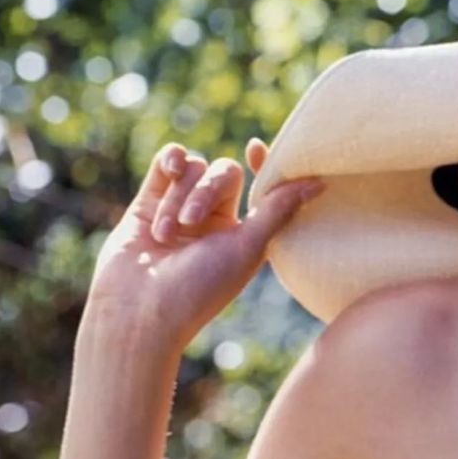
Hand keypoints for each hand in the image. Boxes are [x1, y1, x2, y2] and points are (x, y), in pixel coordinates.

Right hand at [82, 140, 322, 354]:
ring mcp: (180, 208)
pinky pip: (166, 163)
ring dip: (178, 197)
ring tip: (164, 235)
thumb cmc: (198, 288)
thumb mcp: (247, 248)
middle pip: (222, 173)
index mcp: (244, 233)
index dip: (262, 164)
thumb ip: (279, 210)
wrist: (137, 310)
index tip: (255, 148)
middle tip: (189, 223)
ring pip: (192, 170)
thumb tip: (320, 183)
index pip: (259, 185)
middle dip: (203, 193)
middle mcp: (214, 219)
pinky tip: (169, 166)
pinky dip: (169, 160)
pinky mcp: (149, 202)